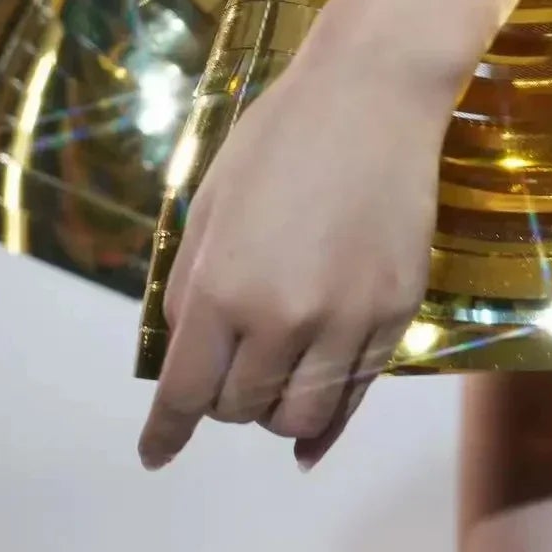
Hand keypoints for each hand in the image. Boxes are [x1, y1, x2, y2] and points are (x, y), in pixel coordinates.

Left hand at [137, 33, 448, 471]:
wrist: (374, 96)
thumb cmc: (278, 139)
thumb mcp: (209, 208)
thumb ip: (194, 289)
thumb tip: (191, 357)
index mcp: (224, 289)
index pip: (185, 392)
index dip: (165, 433)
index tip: (155, 455)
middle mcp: (285, 319)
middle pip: (241, 410)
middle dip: (223, 401)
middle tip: (227, 370)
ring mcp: (347, 321)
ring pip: (300, 419)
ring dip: (274, 412)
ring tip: (274, 380)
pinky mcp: (395, 314)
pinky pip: (357, 396)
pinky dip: (328, 422)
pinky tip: (314, 435)